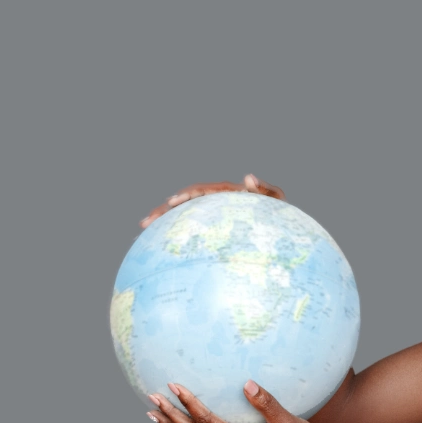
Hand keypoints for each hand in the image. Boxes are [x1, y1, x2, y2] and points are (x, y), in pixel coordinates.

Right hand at [139, 174, 283, 228]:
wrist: (279, 236)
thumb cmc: (279, 218)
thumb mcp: (276, 203)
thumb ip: (264, 189)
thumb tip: (247, 176)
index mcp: (227, 194)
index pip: (202, 191)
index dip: (187, 194)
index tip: (173, 201)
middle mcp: (214, 203)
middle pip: (183, 203)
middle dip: (163, 211)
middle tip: (145, 222)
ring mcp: (210, 216)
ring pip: (181, 216)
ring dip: (161, 221)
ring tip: (143, 230)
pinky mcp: (209, 230)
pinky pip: (187, 231)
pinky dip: (170, 235)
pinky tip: (154, 246)